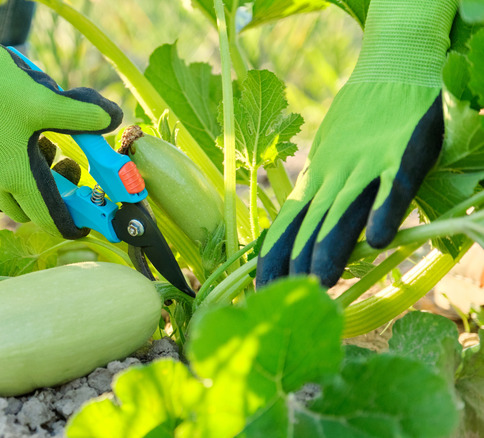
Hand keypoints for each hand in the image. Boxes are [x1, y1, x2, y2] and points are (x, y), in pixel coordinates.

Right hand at [0, 0, 121, 238]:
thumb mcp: (48, 100)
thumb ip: (84, 114)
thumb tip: (113, 118)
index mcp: (19, 178)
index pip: (49, 220)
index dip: (70, 224)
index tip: (82, 223)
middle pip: (28, 211)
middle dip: (49, 197)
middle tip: (60, 164)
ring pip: (2, 204)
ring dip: (21, 191)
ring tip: (32, 154)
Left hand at [256, 0, 456, 287]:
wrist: (392, 73)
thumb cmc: (359, 122)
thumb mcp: (329, 157)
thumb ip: (320, 191)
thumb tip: (303, 229)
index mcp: (316, 178)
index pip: (287, 224)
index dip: (274, 256)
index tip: (261, 288)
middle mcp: (335, 176)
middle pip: (311, 225)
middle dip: (297, 263)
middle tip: (284, 296)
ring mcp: (368, 166)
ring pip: (344, 211)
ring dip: (330, 246)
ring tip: (319, 280)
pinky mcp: (402, 154)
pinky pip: (394, 186)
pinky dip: (385, 210)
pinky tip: (378, 241)